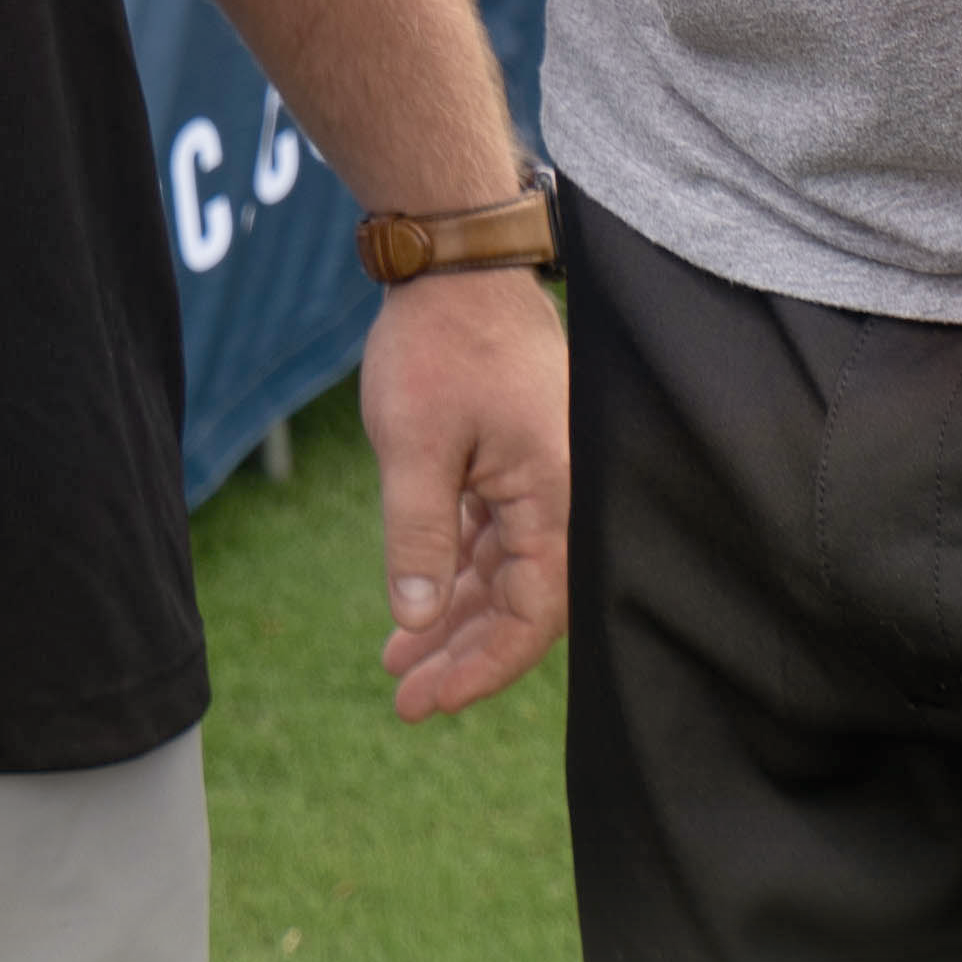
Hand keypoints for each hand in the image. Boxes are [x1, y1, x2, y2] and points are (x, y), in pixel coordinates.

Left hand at [358, 267, 568, 719]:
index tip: (424, 702)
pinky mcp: (519, 456)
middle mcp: (563, 493)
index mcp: (557, 496)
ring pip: (504, 569)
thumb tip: (418, 622)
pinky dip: (457, 565)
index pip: (529, 616)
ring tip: (398, 659)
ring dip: (453, 612)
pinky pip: (495, 531)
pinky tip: (416, 597)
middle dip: (461, 652)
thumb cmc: (439, 345)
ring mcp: (542, 474)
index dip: (478, 667)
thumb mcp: (414, 448)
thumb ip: (419, 540)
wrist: (451, 259)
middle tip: (404, 697)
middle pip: (520, 602)